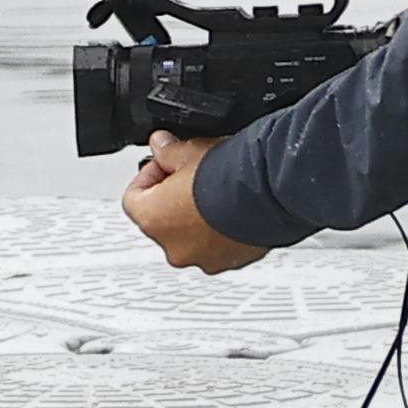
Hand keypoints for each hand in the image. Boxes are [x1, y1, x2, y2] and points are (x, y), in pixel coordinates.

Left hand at [122, 134, 272, 275]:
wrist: (273, 192)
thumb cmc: (227, 176)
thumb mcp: (188, 151)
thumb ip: (166, 150)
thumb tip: (160, 144)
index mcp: (151, 220)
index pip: (134, 197)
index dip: (151, 175)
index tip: (166, 163)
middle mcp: (173, 247)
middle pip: (162, 220)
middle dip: (174, 198)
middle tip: (192, 177)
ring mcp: (203, 258)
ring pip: (191, 236)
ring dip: (198, 217)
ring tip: (217, 192)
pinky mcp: (231, 262)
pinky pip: (218, 246)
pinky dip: (222, 231)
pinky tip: (234, 209)